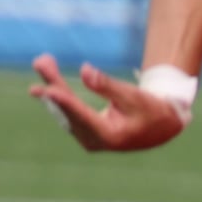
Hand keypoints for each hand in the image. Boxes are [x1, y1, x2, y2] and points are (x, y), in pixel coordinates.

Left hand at [29, 53, 186, 152]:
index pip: (81, 116)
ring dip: (53, 84)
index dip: (63, 101)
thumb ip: (107, 85)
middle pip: (68, 110)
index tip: (47, 89)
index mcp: (109, 136)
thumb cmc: (150, 110)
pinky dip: (59, 91)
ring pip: (64, 109)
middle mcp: (94, 140)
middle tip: (40, 62)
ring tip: (43, 61)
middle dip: (53, 85)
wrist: (160, 127)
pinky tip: (50, 74)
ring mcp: (87, 137)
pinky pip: (67, 110)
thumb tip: (83, 71)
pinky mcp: (84, 130)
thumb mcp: (134, 96)